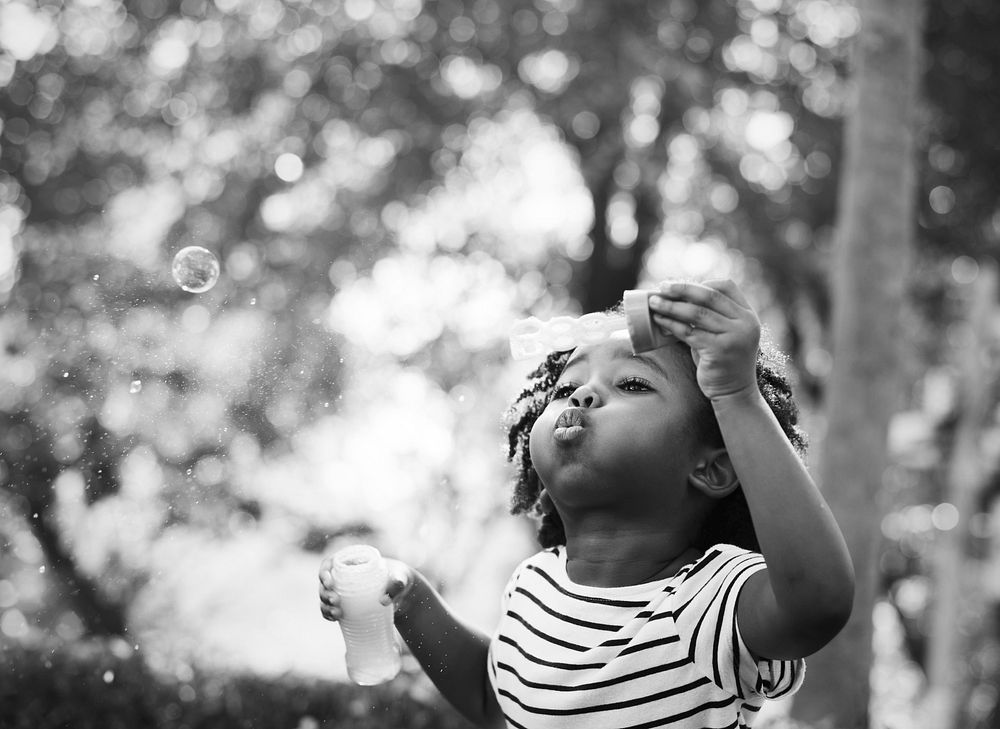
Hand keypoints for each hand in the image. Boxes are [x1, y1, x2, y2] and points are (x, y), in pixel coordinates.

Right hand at [318, 556, 415, 621]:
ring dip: (325, 605)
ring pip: (325, 597)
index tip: (330, 582)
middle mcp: (342, 576)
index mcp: (350, 562)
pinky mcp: (345, 605)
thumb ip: (396, 585)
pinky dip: (328, 614)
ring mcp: (342, 591)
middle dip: (325, 592)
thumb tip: (384, 601)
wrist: (402, 594)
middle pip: (324, 583)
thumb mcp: (400, 578)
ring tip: (337, 613)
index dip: (324, 572)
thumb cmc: (399, 579)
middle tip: (335, 600)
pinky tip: (334, 618)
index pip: (329, 564)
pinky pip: (330, 609)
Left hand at [648, 279, 760, 400]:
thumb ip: (709, 316)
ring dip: (671, 306)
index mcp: (747, 314)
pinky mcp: (720, 350)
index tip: (679, 287)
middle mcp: (745, 323)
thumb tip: (675, 297)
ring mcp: (734, 336)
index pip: (726, 286)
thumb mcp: (721, 334)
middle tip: (661, 287)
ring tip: (654, 303)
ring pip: (697, 313)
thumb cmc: (721, 361)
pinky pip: (690, 332)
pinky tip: (659, 321)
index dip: (701, 284)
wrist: (734, 392)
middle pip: (709, 296)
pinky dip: (672, 324)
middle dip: (682, 289)